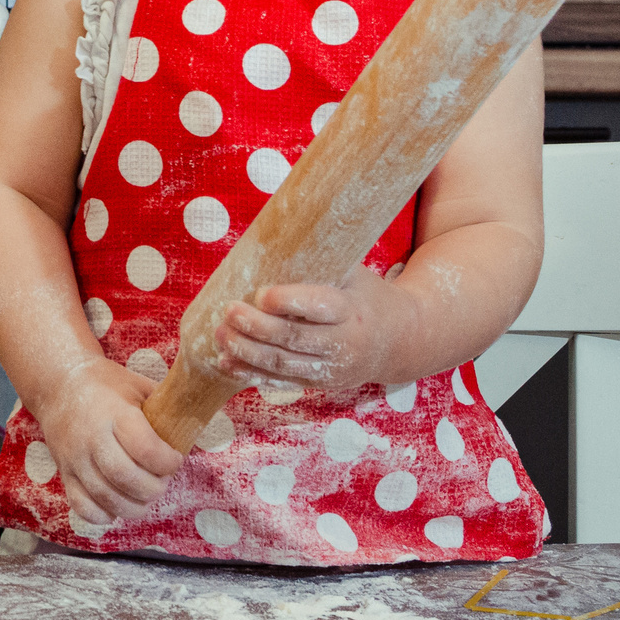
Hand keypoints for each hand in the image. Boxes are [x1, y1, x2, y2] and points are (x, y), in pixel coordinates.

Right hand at [32, 356, 183, 528]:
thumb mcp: (137, 385)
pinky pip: (82, 507)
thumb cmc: (104, 385)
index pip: (145, 448)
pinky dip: (104, 515)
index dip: (168, 461)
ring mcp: (74, 459)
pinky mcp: (64, 474)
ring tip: (144, 496)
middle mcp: (91, 437)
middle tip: (161, 481)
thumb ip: (165, 406)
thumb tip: (196, 425)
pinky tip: (117, 505)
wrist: (56, 385)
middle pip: (125, 478)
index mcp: (113, 413)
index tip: (175, 458)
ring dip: (134, 506)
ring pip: (105, 498)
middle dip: (153, 488)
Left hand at [215, 263, 411, 392]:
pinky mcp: (319, 384)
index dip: (288, 302)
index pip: (320, 307)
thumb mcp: (353, 273)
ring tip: (221, 334)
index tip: (260, 293)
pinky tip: (225, 362)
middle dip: (257, 327)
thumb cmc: (365, 296)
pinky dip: (250, 374)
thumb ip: (321, 262)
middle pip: (294, 339)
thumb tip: (275, 234)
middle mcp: (343, 343)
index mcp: (352, 310)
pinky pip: (281, 382)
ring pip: (283, 364)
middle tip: (229, 310)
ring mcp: (331, 369)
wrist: (399, 341)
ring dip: (247, 352)